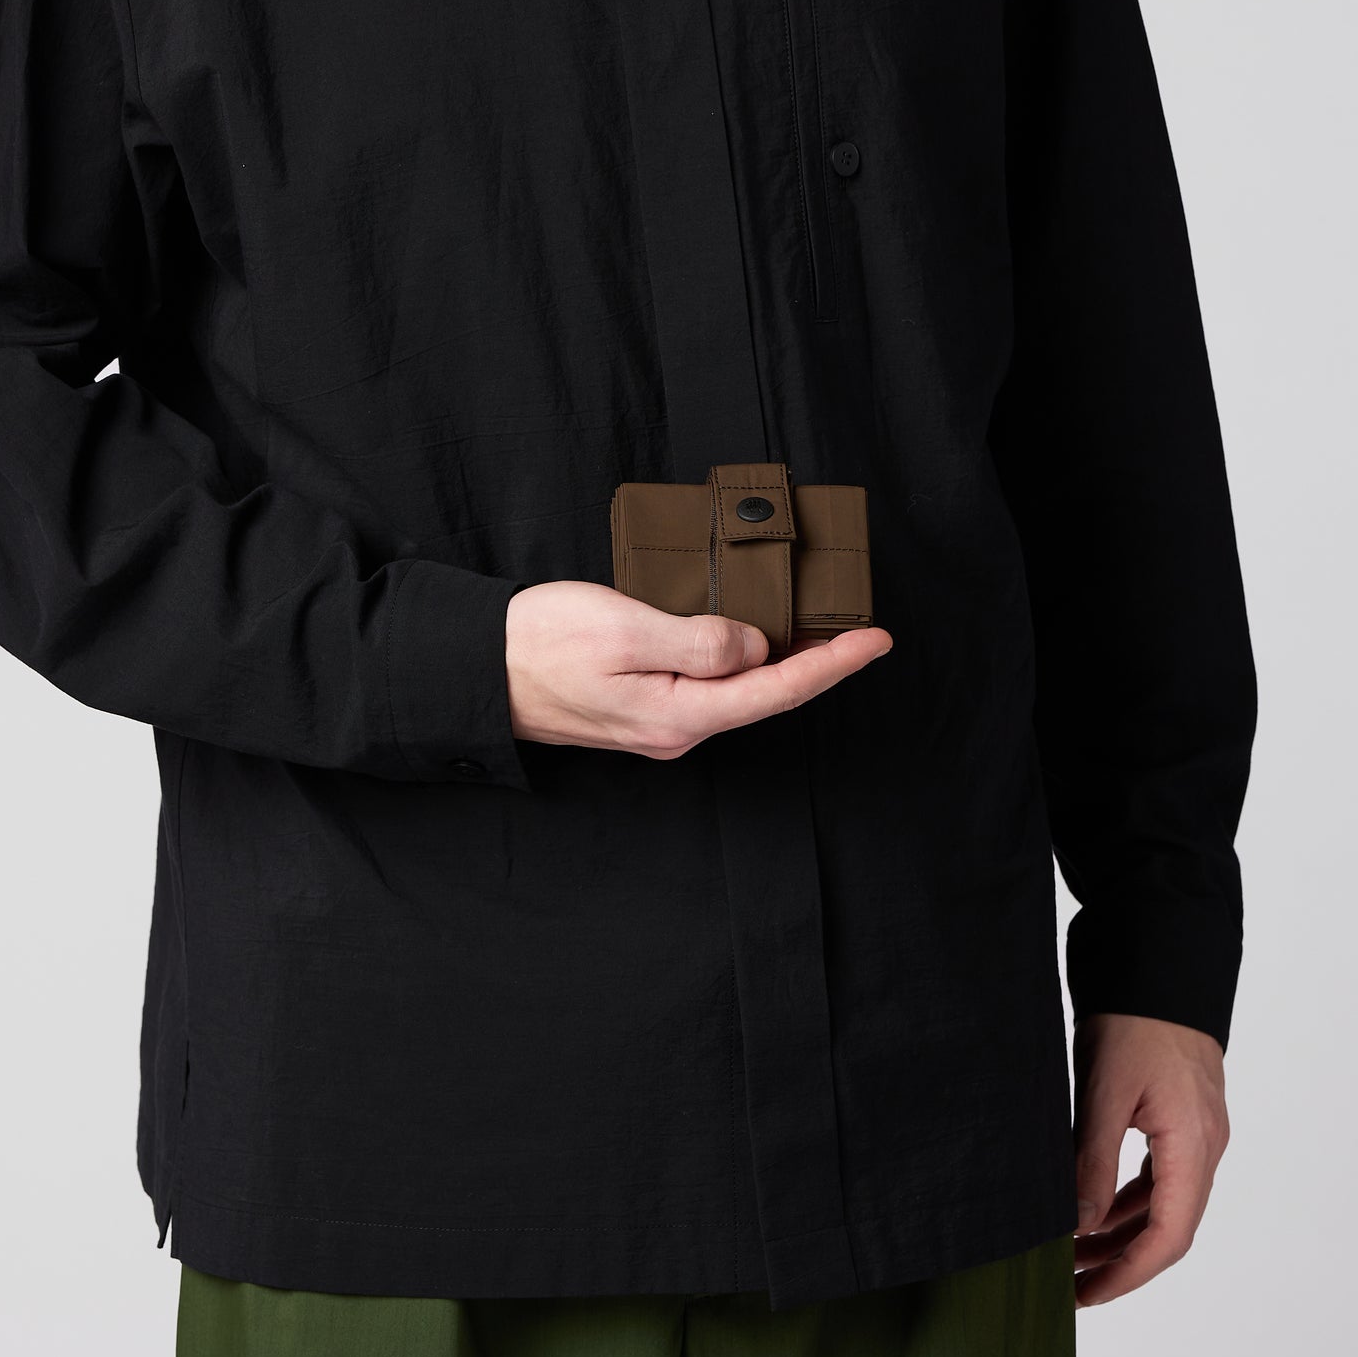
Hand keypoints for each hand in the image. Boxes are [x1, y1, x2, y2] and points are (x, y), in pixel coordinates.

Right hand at [504, 579, 891, 758]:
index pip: (778, 690)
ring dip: (779, 663)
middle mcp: (678, 729)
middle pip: (765, 695)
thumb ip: (698, 641)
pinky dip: (740, 663)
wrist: (481, 669)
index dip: (834, 664)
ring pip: (737, 692)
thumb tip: (754, 648)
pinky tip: (750, 641)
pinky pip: (708, 688)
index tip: (876, 639)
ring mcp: (660, 725)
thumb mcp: (626, 627)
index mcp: (681, 713)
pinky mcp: (643, 710)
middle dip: (817, 663)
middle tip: (861, 630)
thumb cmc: (543, 643)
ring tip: (819, 631)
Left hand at [1071, 1012, 1228, 1306]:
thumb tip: (1079, 1226)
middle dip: (1119, 1260)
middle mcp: (1205, 1146)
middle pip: (1168, 1227)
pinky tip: (1093, 1206)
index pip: (1168, 1237)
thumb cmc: (1133, 1019)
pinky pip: (1160, 1175)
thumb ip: (1093, 1163)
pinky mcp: (1182, 1116)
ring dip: (1120, 1231)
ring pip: (1163, 1202)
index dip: (1127, 1274)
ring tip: (1070, 1250)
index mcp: (1193, 1145)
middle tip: (1068, 1281)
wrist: (1160, 957)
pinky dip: (1127, 1198)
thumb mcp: (1103, 1092)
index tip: (1085, 1295)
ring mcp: (1197, 1131)